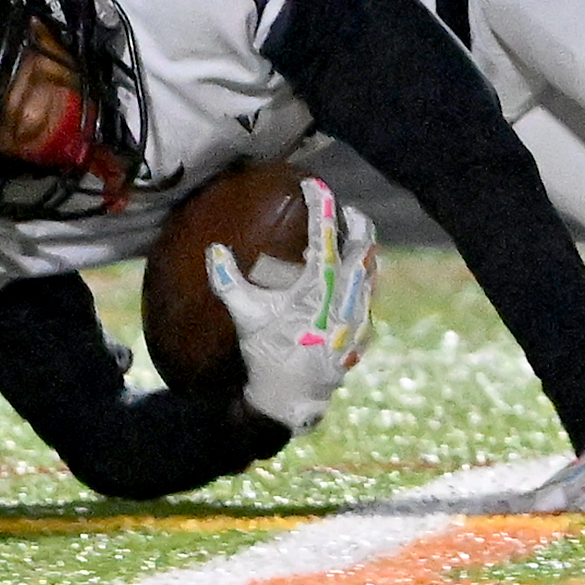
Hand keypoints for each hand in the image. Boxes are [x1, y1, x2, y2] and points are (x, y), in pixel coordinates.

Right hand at [208, 176, 376, 432]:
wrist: (290, 400)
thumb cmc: (266, 354)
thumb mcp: (246, 317)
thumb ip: (228, 282)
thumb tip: (214, 250)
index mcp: (316, 291)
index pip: (324, 237)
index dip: (321, 206)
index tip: (315, 184)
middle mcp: (344, 300)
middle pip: (362, 248)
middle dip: (358, 222)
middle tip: (347, 210)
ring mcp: (358, 317)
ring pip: (371, 271)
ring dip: (363, 249)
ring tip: (353, 236)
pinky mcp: (363, 331)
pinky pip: (370, 295)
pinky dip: (362, 278)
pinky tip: (352, 276)